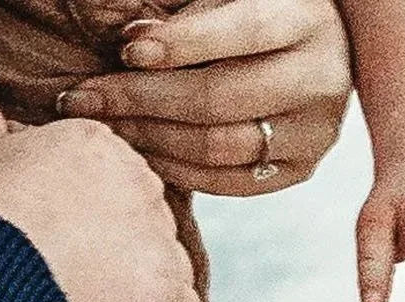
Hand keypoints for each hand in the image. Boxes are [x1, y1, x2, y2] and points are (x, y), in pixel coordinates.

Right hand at [0, 119, 203, 301]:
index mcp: (96, 144)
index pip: (114, 177)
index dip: (95, 214)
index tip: (71, 242)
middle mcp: (140, 182)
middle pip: (147, 219)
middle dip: (125, 250)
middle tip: (87, 285)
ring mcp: (159, 240)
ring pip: (170, 266)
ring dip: (147, 292)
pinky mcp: (167, 294)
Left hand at [52, 0, 350, 196]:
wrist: (310, 55)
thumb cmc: (253, 13)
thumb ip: (192, 15)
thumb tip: (132, 43)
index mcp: (308, 17)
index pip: (241, 31)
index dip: (179, 43)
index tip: (125, 48)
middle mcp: (322, 77)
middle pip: (218, 98)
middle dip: (140, 99)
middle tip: (82, 98)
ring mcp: (315, 131)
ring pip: (218, 146)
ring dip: (147, 138)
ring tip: (103, 124)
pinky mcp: (300, 168)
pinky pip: (227, 182)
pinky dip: (174, 169)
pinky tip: (138, 150)